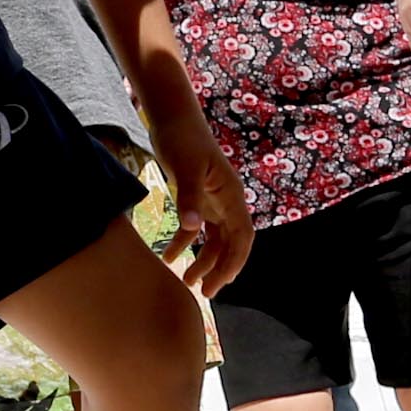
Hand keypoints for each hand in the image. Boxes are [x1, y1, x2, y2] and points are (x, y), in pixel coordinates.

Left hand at [160, 130, 256, 296]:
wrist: (172, 118)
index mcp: (231, 195)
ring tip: (186, 282)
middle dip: (220, 269)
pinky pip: (196, 229)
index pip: (242, 237)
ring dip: (203, 261)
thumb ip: (189, 197)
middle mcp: (226, 201)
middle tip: (204, 292)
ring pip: (214, 240)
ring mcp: (212, 200)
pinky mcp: (197, 198)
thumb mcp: (185, 167)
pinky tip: (168, 257)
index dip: (235, 261)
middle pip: (230, 243)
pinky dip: (184, 244)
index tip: (221, 282)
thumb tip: (193, 227)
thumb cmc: (182, 138)